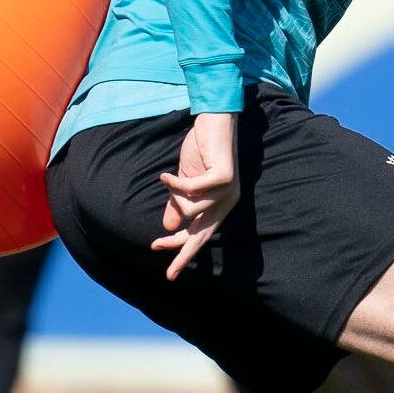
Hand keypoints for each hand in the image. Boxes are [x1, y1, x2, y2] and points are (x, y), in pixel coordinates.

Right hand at [152, 111, 239, 280]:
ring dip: (175, 195)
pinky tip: (164, 176)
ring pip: (191, 209)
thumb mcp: (184, 181)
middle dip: (183, 252)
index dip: (183, 250)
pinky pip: (191, 190)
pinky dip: (174, 183)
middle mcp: (228, 202)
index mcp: (220, 205)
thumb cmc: (200, 150)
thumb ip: (178, 203)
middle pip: (202, 235)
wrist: (214, 121)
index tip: (167, 267)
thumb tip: (170, 228)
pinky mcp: (225, 177)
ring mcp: (229, 191)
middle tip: (169, 271)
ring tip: (169, 178)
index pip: (200, 235)